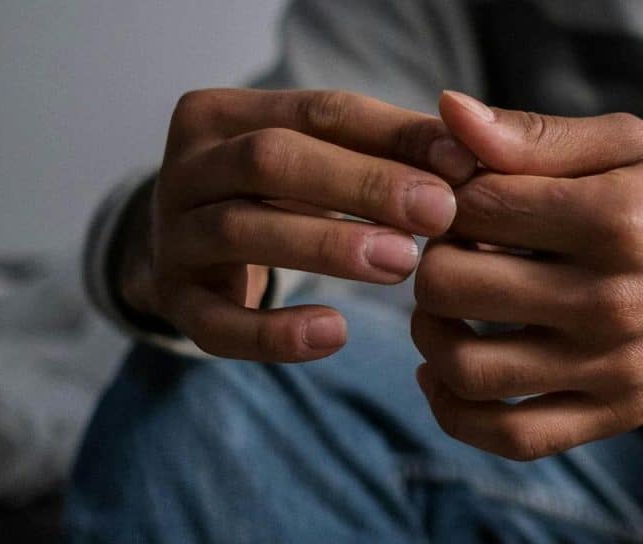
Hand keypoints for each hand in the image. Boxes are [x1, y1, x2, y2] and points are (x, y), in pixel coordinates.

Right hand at [120, 89, 476, 361]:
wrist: (193, 249)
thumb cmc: (280, 196)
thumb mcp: (326, 159)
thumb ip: (389, 149)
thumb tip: (470, 155)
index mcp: (226, 114)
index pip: (319, 112)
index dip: (392, 138)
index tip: (461, 168)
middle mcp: (186, 167)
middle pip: (272, 161)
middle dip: (362, 185)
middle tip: (439, 214)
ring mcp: (172, 235)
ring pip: (242, 231)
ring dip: (328, 246)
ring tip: (405, 264)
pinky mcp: (174, 301)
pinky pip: (218, 323)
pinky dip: (276, 333)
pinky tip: (335, 333)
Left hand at [411, 92, 642, 459]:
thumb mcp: (630, 146)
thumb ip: (538, 135)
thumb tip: (450, 113)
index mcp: (614, 218)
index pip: (476, 208)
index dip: (448, 200)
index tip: (463, 201)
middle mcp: (612, 298)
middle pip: (456, 287)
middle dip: (431, 263)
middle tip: (448, 253)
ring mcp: (614, 365)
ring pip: (470, 369)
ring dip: (429, 336)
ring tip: (440, 311)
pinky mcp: (618, 412)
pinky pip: (515, 437)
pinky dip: (457, 414)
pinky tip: (442, 377)